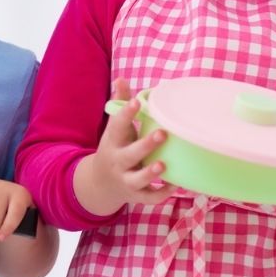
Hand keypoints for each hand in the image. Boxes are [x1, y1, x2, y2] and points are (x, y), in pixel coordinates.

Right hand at [72, 78, 175, 216]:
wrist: (99, 184)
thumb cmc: (115, 148)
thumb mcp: (114, 129)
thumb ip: (120, 104)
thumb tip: (121, 78)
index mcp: (112, 142)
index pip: (116, 125)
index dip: (126, 113)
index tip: (137, 101)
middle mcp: (117, 161)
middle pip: (129, 154)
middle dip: (145, 145)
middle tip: (162, 133)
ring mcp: (126, 180)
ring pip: (137, 179)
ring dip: (150, 173)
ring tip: (163, 164)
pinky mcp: (136, 195)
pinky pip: (148, 197)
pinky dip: (161, 194)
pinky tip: (176, 184)